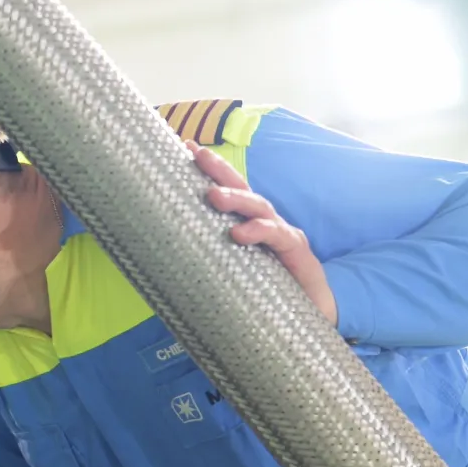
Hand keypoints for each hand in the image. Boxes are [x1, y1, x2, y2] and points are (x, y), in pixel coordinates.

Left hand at [192, 141, 336, 324]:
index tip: (184, 146)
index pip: (227, 190)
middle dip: (219, 169)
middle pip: (242, 188)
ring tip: (213, 196)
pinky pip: (278, 237)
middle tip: (196, 155)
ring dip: (236, 198)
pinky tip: (239, 234)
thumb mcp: (228, 273)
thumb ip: (205, 260)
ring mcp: (283, 235)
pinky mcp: (298, 253)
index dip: (208, 169)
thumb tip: (158, 260)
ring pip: (259, 207)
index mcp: (247, 224)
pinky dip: (259, 231)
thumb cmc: (262, 295)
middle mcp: (265, 223)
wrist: (309, 319)